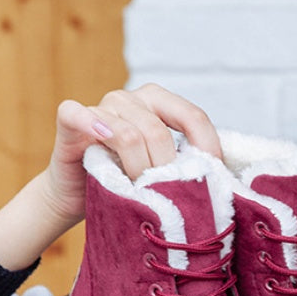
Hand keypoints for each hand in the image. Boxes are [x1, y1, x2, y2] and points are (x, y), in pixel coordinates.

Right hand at [43, 83, 221, 227]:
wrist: (81, 196)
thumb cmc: (130, 185)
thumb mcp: (166, 172)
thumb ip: (189, 164)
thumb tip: (226, 179)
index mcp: (161, 103)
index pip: (194, 117)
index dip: (206, 148)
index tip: (212, 179)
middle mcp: (132, 98)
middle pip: (160, 132)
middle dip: (165, 171)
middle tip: (165, 197)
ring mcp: (101, 105)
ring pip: (129, 136)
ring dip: (136, 171)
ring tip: (137, 191)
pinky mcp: (70, 119)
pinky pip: (77, 114)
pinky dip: (91, 125)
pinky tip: (102, 140)